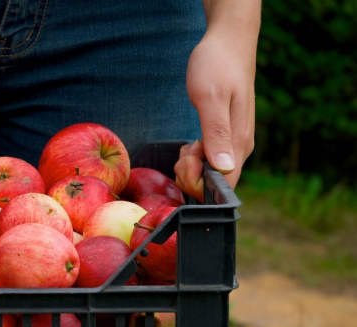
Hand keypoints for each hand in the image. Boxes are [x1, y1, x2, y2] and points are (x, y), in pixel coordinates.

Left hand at [175, 15, 256, 199]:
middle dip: (191, 174)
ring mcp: (234, 142)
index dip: (198, 182)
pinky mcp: (226, 137)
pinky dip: (194, 158)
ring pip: (210, 173)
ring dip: (191, 166)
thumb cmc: (217, 65)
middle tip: (184, 148)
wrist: (228, 42)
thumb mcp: (211, 98)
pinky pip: (209, 161)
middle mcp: (240, 147)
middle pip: (215, 182)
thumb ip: (216, 133)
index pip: (223, 185)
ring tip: (186, 144)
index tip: (185, 158)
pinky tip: (189, 144)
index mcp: (239, 143)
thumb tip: (223, 168)